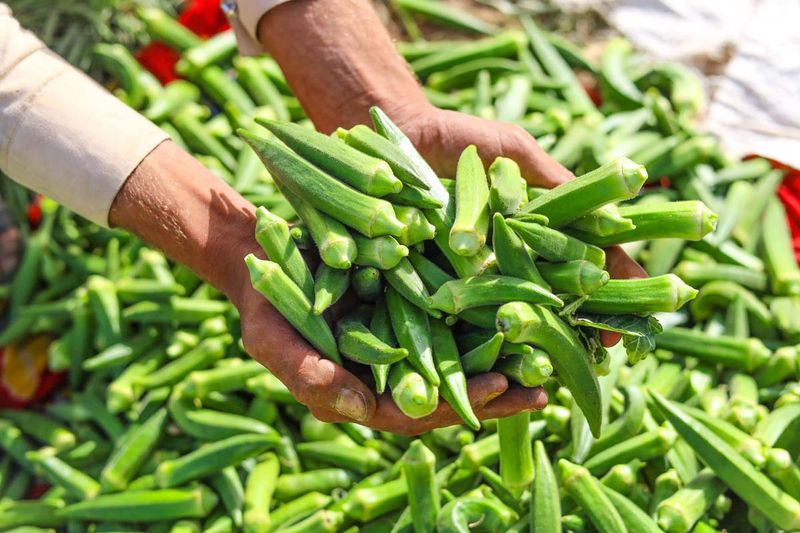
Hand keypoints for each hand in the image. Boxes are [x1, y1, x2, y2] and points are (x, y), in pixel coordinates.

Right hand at [234, 274, 546, 435]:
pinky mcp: (413, 305)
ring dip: (502, 364)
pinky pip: (453, 318)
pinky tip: (523, 311)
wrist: (269, 253)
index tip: (497, 389)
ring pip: (458, 360)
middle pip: (448, 393)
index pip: (413, 412)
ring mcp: (403, 339)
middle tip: (540, 391)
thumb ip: (306, 372)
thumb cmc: (265, 300)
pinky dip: (486, 319)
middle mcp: (389, 371)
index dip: (455, 404)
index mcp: (360, 391)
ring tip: (549, 362)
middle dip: (494, 396)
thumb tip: (360, 409)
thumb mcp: (270, 336)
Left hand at [393, 105, 648, 346]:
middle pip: (560, 293)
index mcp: (538, 227)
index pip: (588, 257)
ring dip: (545, 336)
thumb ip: (553, 178)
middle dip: (587, 319)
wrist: (395, 141)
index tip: (646, 298)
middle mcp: (513, 257)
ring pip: (519, 311)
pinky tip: (506, 353)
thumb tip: (611, 212)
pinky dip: (487, 334)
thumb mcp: (512, 150)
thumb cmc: (458, 139)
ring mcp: (478, 275)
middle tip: (609, 344)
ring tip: (568, 360)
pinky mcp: (441, 284)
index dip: (617, 278)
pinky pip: (468, 314)